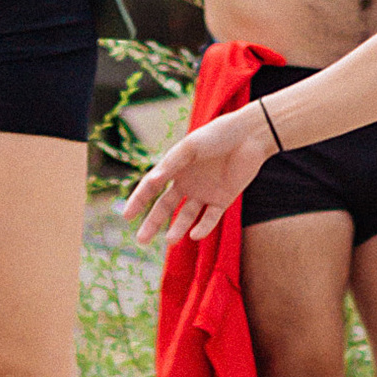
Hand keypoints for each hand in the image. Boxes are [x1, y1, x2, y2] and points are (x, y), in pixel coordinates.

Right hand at [125, 105, 272, 249]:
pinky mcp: (223, 200)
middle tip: (140, 240)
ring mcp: (204, 193)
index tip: (126, 216)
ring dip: (178, 229)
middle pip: (165, 207)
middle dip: (152, 223)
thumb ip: (171, 164)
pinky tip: (195, 235)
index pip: (151, 188)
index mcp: (175, 168)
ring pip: (186, 216)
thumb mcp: (190, 147)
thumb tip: (152, 181)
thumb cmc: (217, 135)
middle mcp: (187, 182)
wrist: (250, 136)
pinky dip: (203, 227)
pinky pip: (210, 218)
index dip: (138, 201)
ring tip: (170, 240)